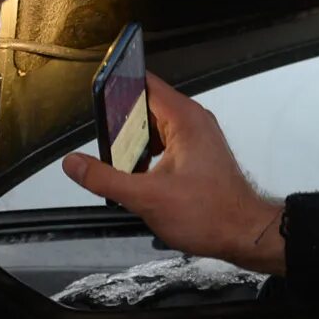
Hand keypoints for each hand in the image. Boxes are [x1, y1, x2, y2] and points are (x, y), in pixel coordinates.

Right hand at [63, 74, 286, 273]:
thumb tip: (73, 163)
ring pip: (155, 127)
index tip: (95, 97)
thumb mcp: (146, 197)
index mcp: (184, 118)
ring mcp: (198, 138)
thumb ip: (105, 178)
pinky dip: (148, 154)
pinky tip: (136, 174)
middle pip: (147, 106)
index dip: (117, 87)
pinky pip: (166, 143)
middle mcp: (193, 121)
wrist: (245, 234)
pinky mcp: (198, 155)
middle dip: (121, 121)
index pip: (144, 84)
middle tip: (101, 141)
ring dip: (134, 141)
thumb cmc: (208, 214)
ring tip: (115, 160)